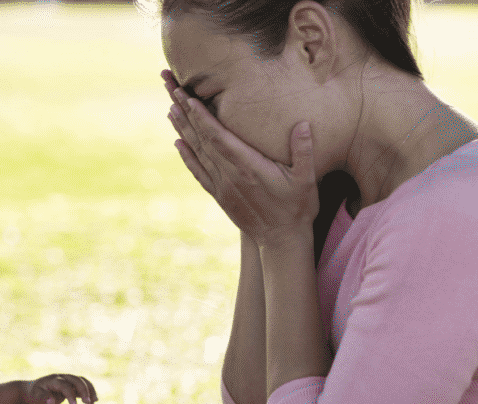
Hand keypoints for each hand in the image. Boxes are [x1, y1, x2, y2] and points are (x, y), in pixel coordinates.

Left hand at [22, 374, 97, 403]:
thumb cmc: (33, 396)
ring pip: (83, 382)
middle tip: (88, 403)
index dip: (70, 394)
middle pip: (77, 380)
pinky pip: (83, 387)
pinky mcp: (71, 386)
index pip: (65, 385)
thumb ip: (42, 399)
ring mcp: (67, 381)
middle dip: (84, 390)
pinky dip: (89, 394)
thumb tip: (51, 401)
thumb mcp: (34, 399)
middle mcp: (62, 378)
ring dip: (90, 391)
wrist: (32, 392)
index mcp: (53, 380)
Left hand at [162, 69, 319, 249]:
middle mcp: (229, 176)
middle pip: (202, 139)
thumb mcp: (307, 180)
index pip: (219, 138)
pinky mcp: (220, 196)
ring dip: (182, 129)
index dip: (202, 117)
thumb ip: (304, 151)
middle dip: (185, 112)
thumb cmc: (298, 208)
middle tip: (171, 89)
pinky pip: (199, 172)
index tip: (188, 98)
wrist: (281, 241)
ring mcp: (222, 186)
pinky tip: (178, 142)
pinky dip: (187, 156)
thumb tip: (302, 124)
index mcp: (248, 168)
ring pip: (197, 153)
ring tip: (170, 108)